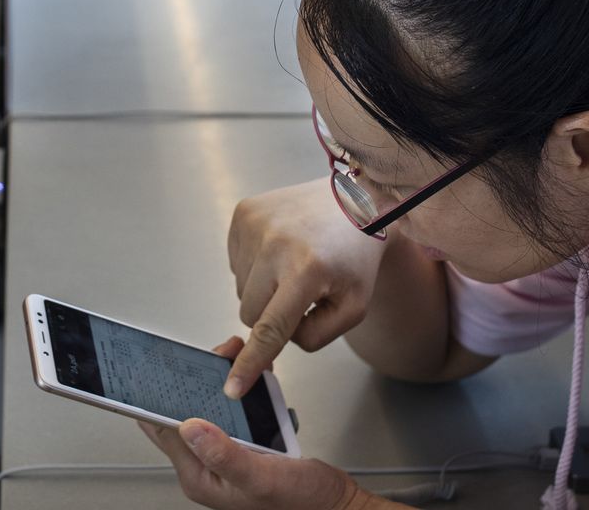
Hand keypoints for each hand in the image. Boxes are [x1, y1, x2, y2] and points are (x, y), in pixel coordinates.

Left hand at [139, 341, 371, 509]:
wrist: (337, 505)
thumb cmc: (303, 503)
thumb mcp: (262, 478)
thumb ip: (224, 455)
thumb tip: (191, 427)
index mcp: (200, 477)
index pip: (164, 430)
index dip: (160, 397)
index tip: (160, 368)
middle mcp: (208, 465)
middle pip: (184, 412)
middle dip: (192, 379)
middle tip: (207, 354)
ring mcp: (226, 452)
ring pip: (209, 406)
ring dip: (216, 379)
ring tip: (229, 355)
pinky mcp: (245, 443)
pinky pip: (233, 409)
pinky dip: (238, 388)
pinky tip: (249, 374)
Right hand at [225, 179, 386, 397]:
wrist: (355, 201)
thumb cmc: (357, 256)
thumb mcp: (354, 307)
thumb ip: (315, 336)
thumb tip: (275, 342)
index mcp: (307, 270)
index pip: (270, 329)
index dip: (250, 363)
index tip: (232, 387)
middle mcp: (275, 244)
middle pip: (250, 313)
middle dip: (271, 315)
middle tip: (300, 295)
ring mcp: (255, 224)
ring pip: (241, 289)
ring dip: (263, 288)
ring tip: (294, 265)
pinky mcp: (244, 213)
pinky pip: (236, 262)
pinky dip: (255, 265)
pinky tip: (281, 250)